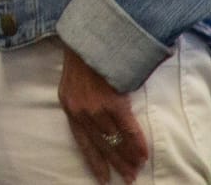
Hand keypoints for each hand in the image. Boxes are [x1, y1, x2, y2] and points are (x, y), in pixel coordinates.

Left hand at [60, 45, 146, 181]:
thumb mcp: (72, 84)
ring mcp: (96, 107)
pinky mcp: (112, 102)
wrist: (88, 40)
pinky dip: (136, 143)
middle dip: (114, 162)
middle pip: (100, 144)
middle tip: (127, 177)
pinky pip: (127, 128)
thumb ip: (81, 103)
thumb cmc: (83, 60)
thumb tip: (96, 121)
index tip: (102, 177)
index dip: (93, 160)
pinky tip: (142, 155)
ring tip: (136, 168)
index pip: (81, 141)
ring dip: (127, 156)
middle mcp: (80, 111)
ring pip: (114, 139)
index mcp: (68, 106)